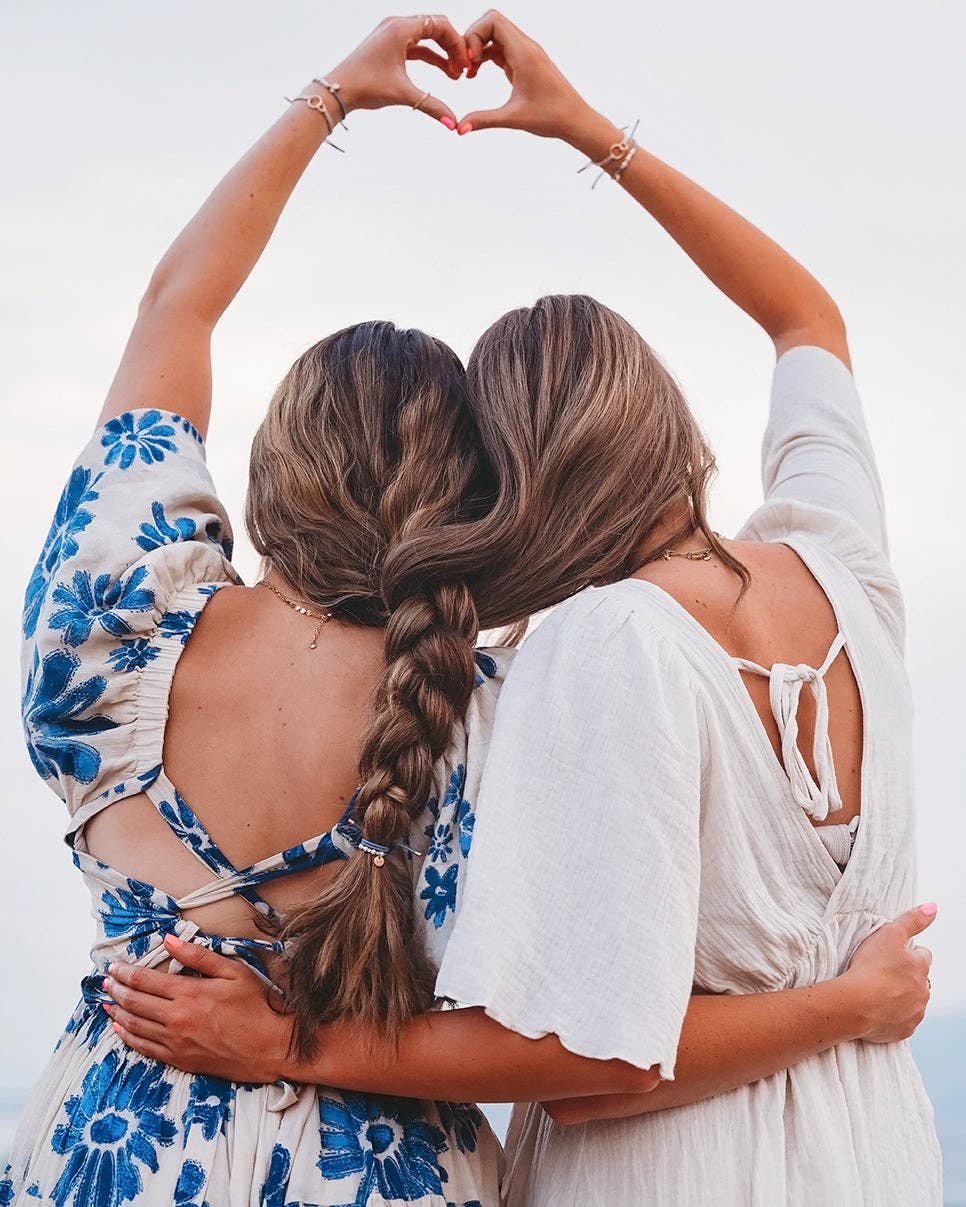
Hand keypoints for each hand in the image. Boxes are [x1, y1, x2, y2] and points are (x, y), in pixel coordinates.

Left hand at [104, 934, 292, 1081]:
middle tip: (106, 981)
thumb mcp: (233, 971)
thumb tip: (169, 940)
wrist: (270, 1047)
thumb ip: (198, 956)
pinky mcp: (179, 1060)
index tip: (114, 967)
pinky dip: (128, 1037)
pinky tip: (120, 1029)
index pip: (145, 980)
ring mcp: (175, 1042)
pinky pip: (144, 1048)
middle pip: (135, 1002)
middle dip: (116, 990)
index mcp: (189, 993)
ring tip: (107, 1002)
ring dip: (117, 1012)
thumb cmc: (256, 1006)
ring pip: (134, 1026)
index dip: (126, 972)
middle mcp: (176, 1018)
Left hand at [325, 15, 468, 125]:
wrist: (338, 90)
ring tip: (455, 75)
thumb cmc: (365, 86)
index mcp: (401, 28)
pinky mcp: (388, 45)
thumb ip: (432, 106)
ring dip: (442, 54)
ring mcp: (391, 33)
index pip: (440, 24)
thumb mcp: (403, 94)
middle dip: (452, 48)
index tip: (465, 65)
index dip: (457, 43)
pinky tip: (442, 71)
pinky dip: (430, 56)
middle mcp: (396, 25)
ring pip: (426, 37)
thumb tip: (453, 124)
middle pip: (435, 27)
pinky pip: (416, 46)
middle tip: (462, 70)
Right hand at [456, 10, 592, 140]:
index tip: (469, 62)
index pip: (493, 21)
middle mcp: (525, 47)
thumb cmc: (551, 116)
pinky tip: (476, 74)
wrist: (574, 120)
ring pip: (494, 35)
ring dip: (477, 49)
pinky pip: (500, 48)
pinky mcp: (524, 62)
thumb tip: (460, 128)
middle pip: (491, 23)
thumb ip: (484, 120)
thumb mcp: (513, 118)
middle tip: (464, 66)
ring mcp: (525, 53)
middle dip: (472, 40)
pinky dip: (485, 57)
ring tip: (468, 73)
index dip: (474, 35)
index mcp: (524, 53)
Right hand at [842, 903, 935, 1042]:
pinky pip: (903, 1021)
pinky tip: (878, 1008)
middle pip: (920, 980)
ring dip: (901, 996)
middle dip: (906, 976)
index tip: (892, 955)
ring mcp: (915, 1012)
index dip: (908, 953)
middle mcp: (923, 991)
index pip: (923, 955)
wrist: (856, 1004)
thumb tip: (932, 908)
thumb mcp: (889, 934)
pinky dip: (893, 1015)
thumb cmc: (870, 968)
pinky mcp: (904, 1030)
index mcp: (921, 967)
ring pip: (913, 1001)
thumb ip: (912, 920)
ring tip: (878, 990)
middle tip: (882, 973)